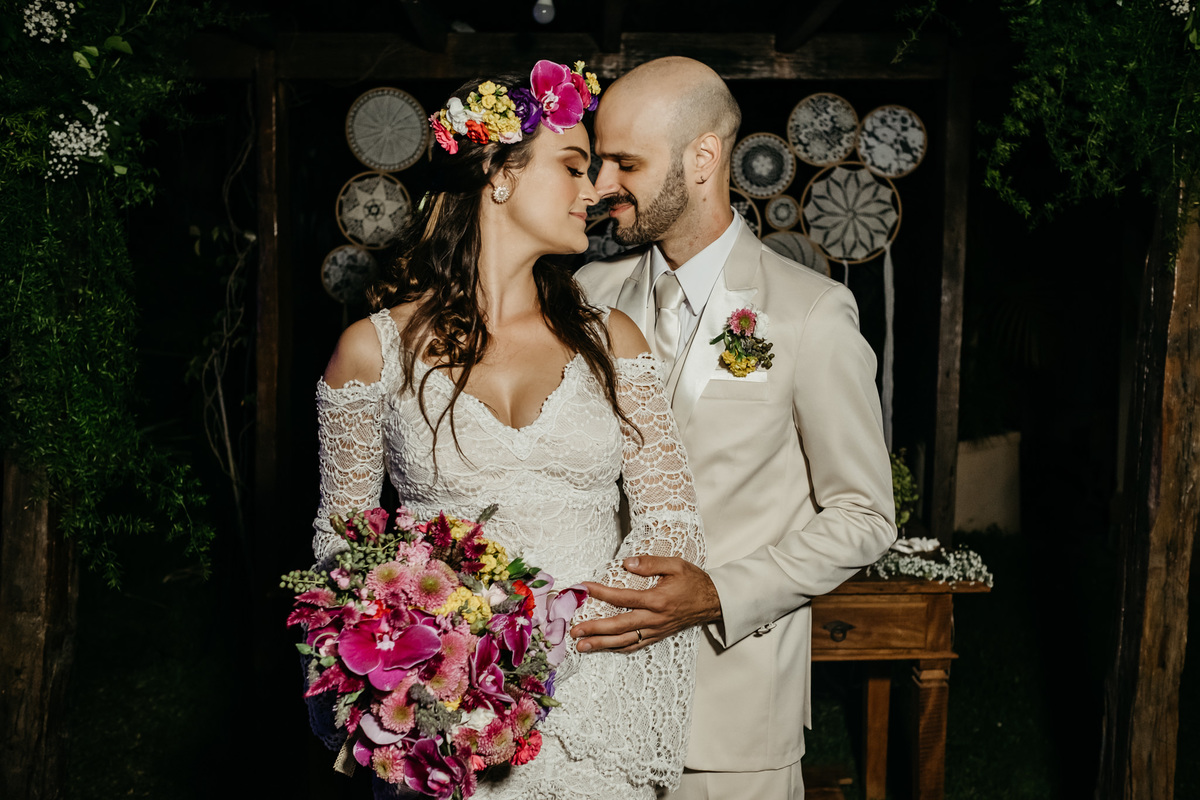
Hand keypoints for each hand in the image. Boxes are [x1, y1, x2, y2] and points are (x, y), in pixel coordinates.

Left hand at [570, 556, 721, 652]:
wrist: (713, 602)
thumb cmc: (693, 581)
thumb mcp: (676, 565)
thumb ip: (650, 563)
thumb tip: (627, 563)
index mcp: (657, 600)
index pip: (623, 597)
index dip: (601, 593)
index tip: (584, 588)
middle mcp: (654, 619)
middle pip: (619, 626)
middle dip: (595, 629)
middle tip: (575, 631)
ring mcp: (655, 630)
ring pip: (624, 641)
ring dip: (602, 644)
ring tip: (582, 646)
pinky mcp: (657, 636)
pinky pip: (635, 645)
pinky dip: (618, 648)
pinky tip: (605, 648)